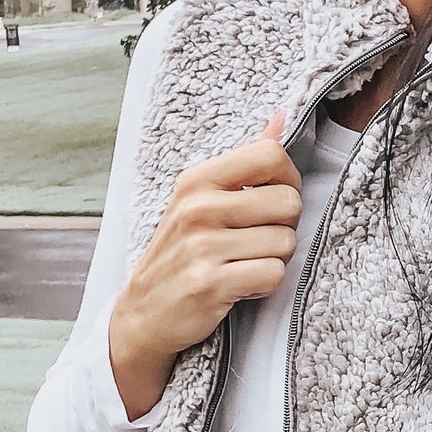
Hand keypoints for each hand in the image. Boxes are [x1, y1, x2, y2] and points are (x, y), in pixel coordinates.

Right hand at [108, 113, 301, 418]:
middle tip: (256, 241)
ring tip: (243, 264)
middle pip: (289, 203)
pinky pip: (273, 275)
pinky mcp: (210, 283)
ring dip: (274, 260)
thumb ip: (245, 161)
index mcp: (198, 180)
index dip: (287, 181)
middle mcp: (198, 207)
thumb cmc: (181, 251)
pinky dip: (265, 286)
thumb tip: (282, 118)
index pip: (271, 155)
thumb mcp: (201, 199)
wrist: (143, 313)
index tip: (271, 201)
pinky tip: (241, 286)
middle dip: (283, 227)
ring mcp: (202, 245)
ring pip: (286, 243)